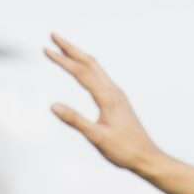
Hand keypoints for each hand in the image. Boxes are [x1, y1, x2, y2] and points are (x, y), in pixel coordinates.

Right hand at [46, 35, 161, 175]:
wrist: (147, 157)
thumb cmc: (124, 150)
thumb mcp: (97, 137)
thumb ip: (75, 120)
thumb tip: (53, 106)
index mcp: (107, 97)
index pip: (80, 72)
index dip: (62, 60)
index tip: (46, 50)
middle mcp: (113, 91)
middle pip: (89, 62)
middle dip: (70, 48)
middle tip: (53, 35)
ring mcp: (117, 94)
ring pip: (96, 67)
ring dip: (79, 55)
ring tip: (64, 48)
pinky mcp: (118, 100)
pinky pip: (100, 76)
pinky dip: (88, 66)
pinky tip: (84, 69)